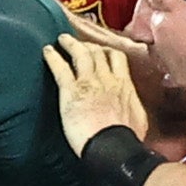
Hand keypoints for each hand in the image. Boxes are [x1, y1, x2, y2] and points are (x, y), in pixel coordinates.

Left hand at [47, 35, 144, 153]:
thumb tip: (132, 106)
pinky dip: (53, 57)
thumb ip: (132, 105)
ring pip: (80, 54)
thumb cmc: (127, 139)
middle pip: (98, 52)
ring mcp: (89, 82)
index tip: (102, 50)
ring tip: (62, 39)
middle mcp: (107, 79)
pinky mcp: (71, 90)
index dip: (108, 51)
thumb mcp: (138, 118)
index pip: (117, 58)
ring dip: (71, 44)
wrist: (114, 146)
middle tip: (81, 44)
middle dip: (89, 45)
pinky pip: (61, 68)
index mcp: (124, 85)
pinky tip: (47, 51)